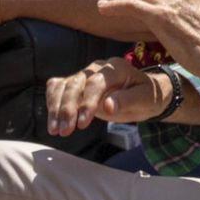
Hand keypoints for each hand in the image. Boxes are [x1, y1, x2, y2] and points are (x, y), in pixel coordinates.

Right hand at [45, 59, 169, 136]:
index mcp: (115, 68)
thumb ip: (127, 100)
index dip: (87, 103)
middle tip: (66, 131)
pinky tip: (53, 121)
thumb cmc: (147, 96)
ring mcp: (85, 75)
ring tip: (55, 130)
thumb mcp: (145, 99)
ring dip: (56, 108)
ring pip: (63, 86)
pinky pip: (58, 88)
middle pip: (75, 84)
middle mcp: (97, 68)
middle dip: (68, 108)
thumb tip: (108, 106)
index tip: (82, 124)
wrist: (143, 94)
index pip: (96, 83)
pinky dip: (52, 103)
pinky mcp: (77, 84)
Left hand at [96, 0, 199, 85]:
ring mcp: (172, 1)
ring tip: (105, 7)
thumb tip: (177, 27)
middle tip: (115, 5)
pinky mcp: (162, 14)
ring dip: (119, 0)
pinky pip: (132, 5)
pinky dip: (115, 6)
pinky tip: (103, 10)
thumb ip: (187, 19)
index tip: (133, 2)